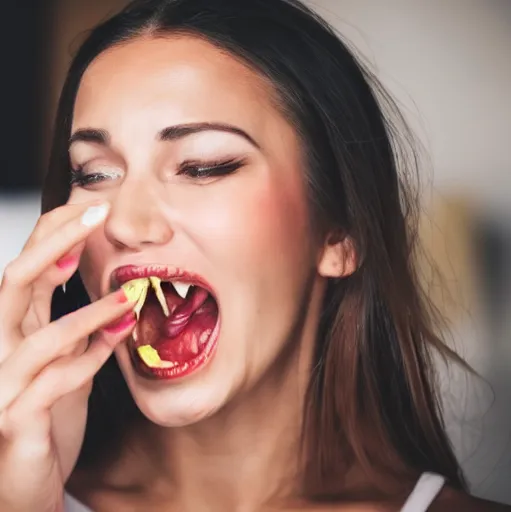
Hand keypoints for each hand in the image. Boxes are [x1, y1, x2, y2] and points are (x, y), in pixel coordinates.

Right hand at [0, 202, 134, 511]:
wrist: (26, 484)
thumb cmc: (46, 420)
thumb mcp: (65, 366)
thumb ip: (77, 333)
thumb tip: (110, 299)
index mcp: (14, 332)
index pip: (27, 271)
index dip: (53, 236)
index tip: (90, 209)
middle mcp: (0, 350)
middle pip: (16, 282)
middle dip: (55, 244)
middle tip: (97, 216)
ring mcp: (3, 384)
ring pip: (38, 337)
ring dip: (87, 313)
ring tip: (128, 296)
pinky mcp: (16, 420)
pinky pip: (53, 384)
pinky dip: (89, 361)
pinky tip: (119, 343)